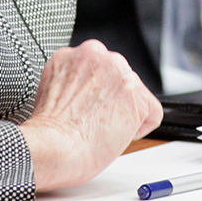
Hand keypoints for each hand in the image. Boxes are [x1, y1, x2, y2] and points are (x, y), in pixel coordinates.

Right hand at [18, 41, 163, 191]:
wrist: (53, 146)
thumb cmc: (49, 132)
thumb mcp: (53, 90)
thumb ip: (74, 81)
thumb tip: (86, 92)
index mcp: (74, 54)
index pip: (98, 71)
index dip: (93, 96)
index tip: (84, 110)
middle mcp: (97, 54)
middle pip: (118, 78)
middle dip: (111, 100)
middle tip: (92, 121)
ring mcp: (119, 72)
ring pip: (134, 94)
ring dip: (124, 112)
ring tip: (101, 128)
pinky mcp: (137, 93)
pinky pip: (152, 113)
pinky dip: (139, 128)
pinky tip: (116, 135)